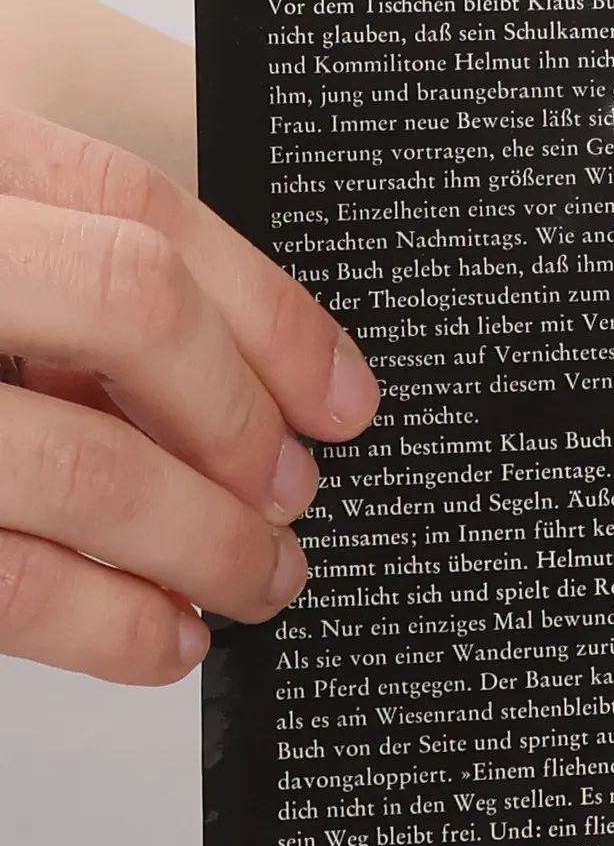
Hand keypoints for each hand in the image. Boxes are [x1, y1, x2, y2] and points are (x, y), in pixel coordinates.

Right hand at [0, 105, 379, 682]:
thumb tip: (253, 365)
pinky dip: (109, 626)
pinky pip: (4, 583)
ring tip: (262, 578)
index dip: (269, 313)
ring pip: (83, 465)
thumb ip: (69, 257)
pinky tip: (165, 636)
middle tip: (301, 492)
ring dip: (207, 539)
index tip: (346, 396)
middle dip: (244, 414)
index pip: (136, 209)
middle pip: (132, 305)